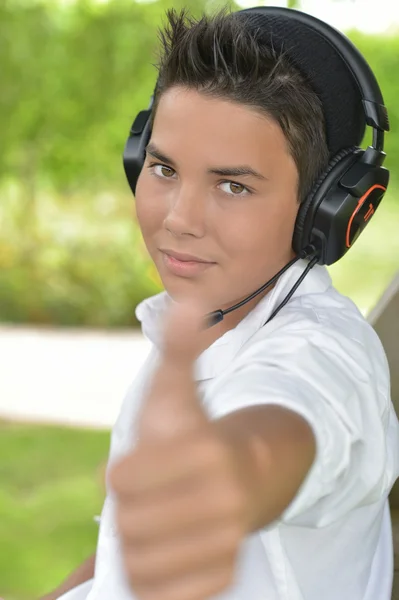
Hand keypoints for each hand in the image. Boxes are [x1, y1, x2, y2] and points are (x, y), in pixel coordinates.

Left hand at [109, 301, 250, 599]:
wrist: (249, 475)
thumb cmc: (200, 432)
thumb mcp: (179, 390)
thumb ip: (179, 348)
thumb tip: (186, 302)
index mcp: (208, 451)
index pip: (124, 479)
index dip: (122, 473)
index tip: (136, 467)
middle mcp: (225, 499)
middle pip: (129, 523)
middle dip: (131, 508)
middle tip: (147, 496)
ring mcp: (227, 540)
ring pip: (143, 562)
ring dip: (140, 543)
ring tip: (156, 522)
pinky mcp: (224, 573)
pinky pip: (168, 591)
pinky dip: (158, 577)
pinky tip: (167, 552)